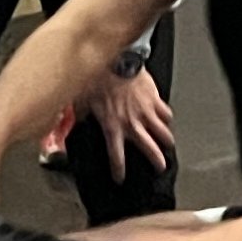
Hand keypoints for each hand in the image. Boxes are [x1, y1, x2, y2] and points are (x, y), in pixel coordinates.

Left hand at [78, 63, 175, 185]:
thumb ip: (80, 114)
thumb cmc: (99, 79)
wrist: (117, 62)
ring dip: (166, 141)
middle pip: (149, 148)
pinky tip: (166, 119)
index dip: (119, 170)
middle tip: (160, 168)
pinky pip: (166, 113)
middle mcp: (133, 124)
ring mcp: (146, 113)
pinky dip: (167, 118)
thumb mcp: (82, 100)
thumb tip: (72, 119)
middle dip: (156, 161)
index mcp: (113, 127)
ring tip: (168, 145)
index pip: (116, 156)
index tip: (120, 178)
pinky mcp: (155, 100)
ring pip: (163, 133)